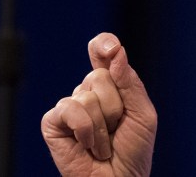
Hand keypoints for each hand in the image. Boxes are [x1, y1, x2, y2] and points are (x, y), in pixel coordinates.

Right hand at [41, 33, 156, 175]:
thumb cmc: (133, 151)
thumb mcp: (142, 113)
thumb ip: (130, 83)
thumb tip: (117, 53)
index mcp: (112, 85)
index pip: (103, 54)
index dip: (104, 44)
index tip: (110, 48)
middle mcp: (89, 92)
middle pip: (100, 76)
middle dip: (116, 106)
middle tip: (117, 129)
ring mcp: (71, 106)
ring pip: (87, 95)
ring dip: (103, 125)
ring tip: (104, 142)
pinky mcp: (54, 122)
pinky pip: (69, 109)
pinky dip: (85, 129)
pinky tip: (89, 145)